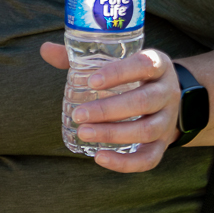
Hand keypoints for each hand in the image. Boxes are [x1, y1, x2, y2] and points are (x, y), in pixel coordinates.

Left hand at [41, 43, 180, 172]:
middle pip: (145, 101)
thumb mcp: (116, 60)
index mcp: (158, 65)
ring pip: (147, 130)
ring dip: (113, 133)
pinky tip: (100, 158)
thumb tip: (45, 49)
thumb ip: (82, 57)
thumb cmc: (131, 75)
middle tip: (79, 115)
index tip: (92, 81)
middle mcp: (168, 92)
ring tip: (83, 133)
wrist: (166, 97)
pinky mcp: (164, 143)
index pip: (144, 65)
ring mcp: (168, 119)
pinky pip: (150, 158)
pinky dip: (126, 163)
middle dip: (109, 110)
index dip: (119, 73)